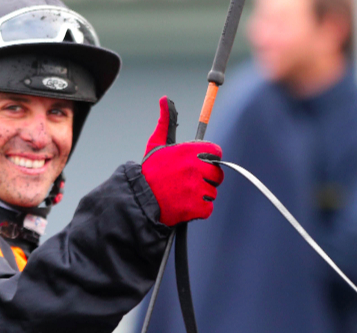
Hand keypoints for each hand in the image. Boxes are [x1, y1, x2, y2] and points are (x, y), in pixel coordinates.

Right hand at [141, 96, 223, 226]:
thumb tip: (165, 99)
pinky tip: (185, 205)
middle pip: (217, 174)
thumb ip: (165, 122)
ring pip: (212, 192)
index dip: (209, 159)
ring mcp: (196, 189)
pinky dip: (199, 210)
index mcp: (188, 151)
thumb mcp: (156, 144)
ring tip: (183, 194)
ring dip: (201, 195)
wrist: (139, 200)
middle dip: (207, 179)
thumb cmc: (149, 172)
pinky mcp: (196, 207)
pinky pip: (208, 208)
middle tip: (189, 182)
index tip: (200, 164)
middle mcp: (194, 168)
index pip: (215, 152)